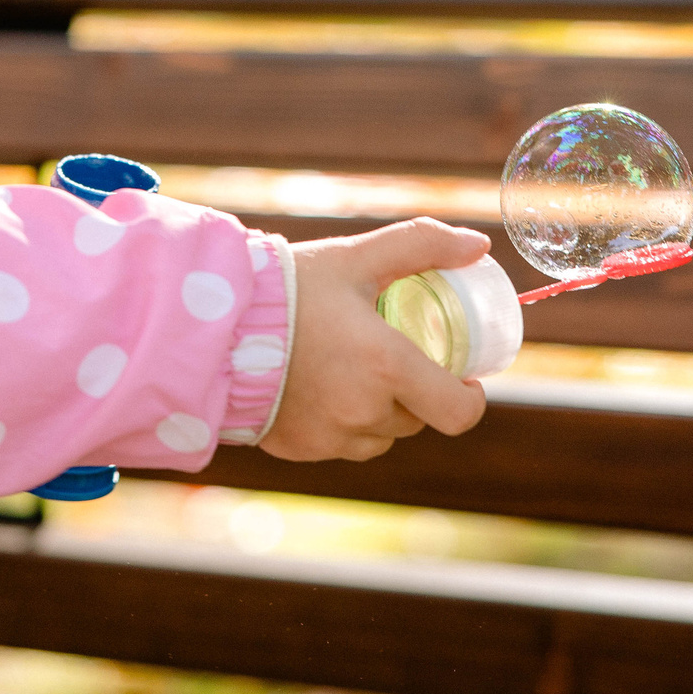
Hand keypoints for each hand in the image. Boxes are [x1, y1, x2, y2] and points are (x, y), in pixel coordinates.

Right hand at [260, 218, 492, 461]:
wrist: (213, 321)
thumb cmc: (289, 286)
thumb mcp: (356, 257)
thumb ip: (421, 244)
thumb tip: (478, 245)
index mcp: (386, 366)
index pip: (459, 412)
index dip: (471, 399)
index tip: (466, 379)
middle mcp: (363, 411)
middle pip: (417, 418)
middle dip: (416, 392)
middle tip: (397, 357)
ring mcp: (330, 437)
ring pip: (380, 435)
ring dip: (380, 411)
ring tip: (353, 370)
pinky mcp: (300, 449)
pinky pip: (340, 443)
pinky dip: (341, 423)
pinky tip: (319, 388)